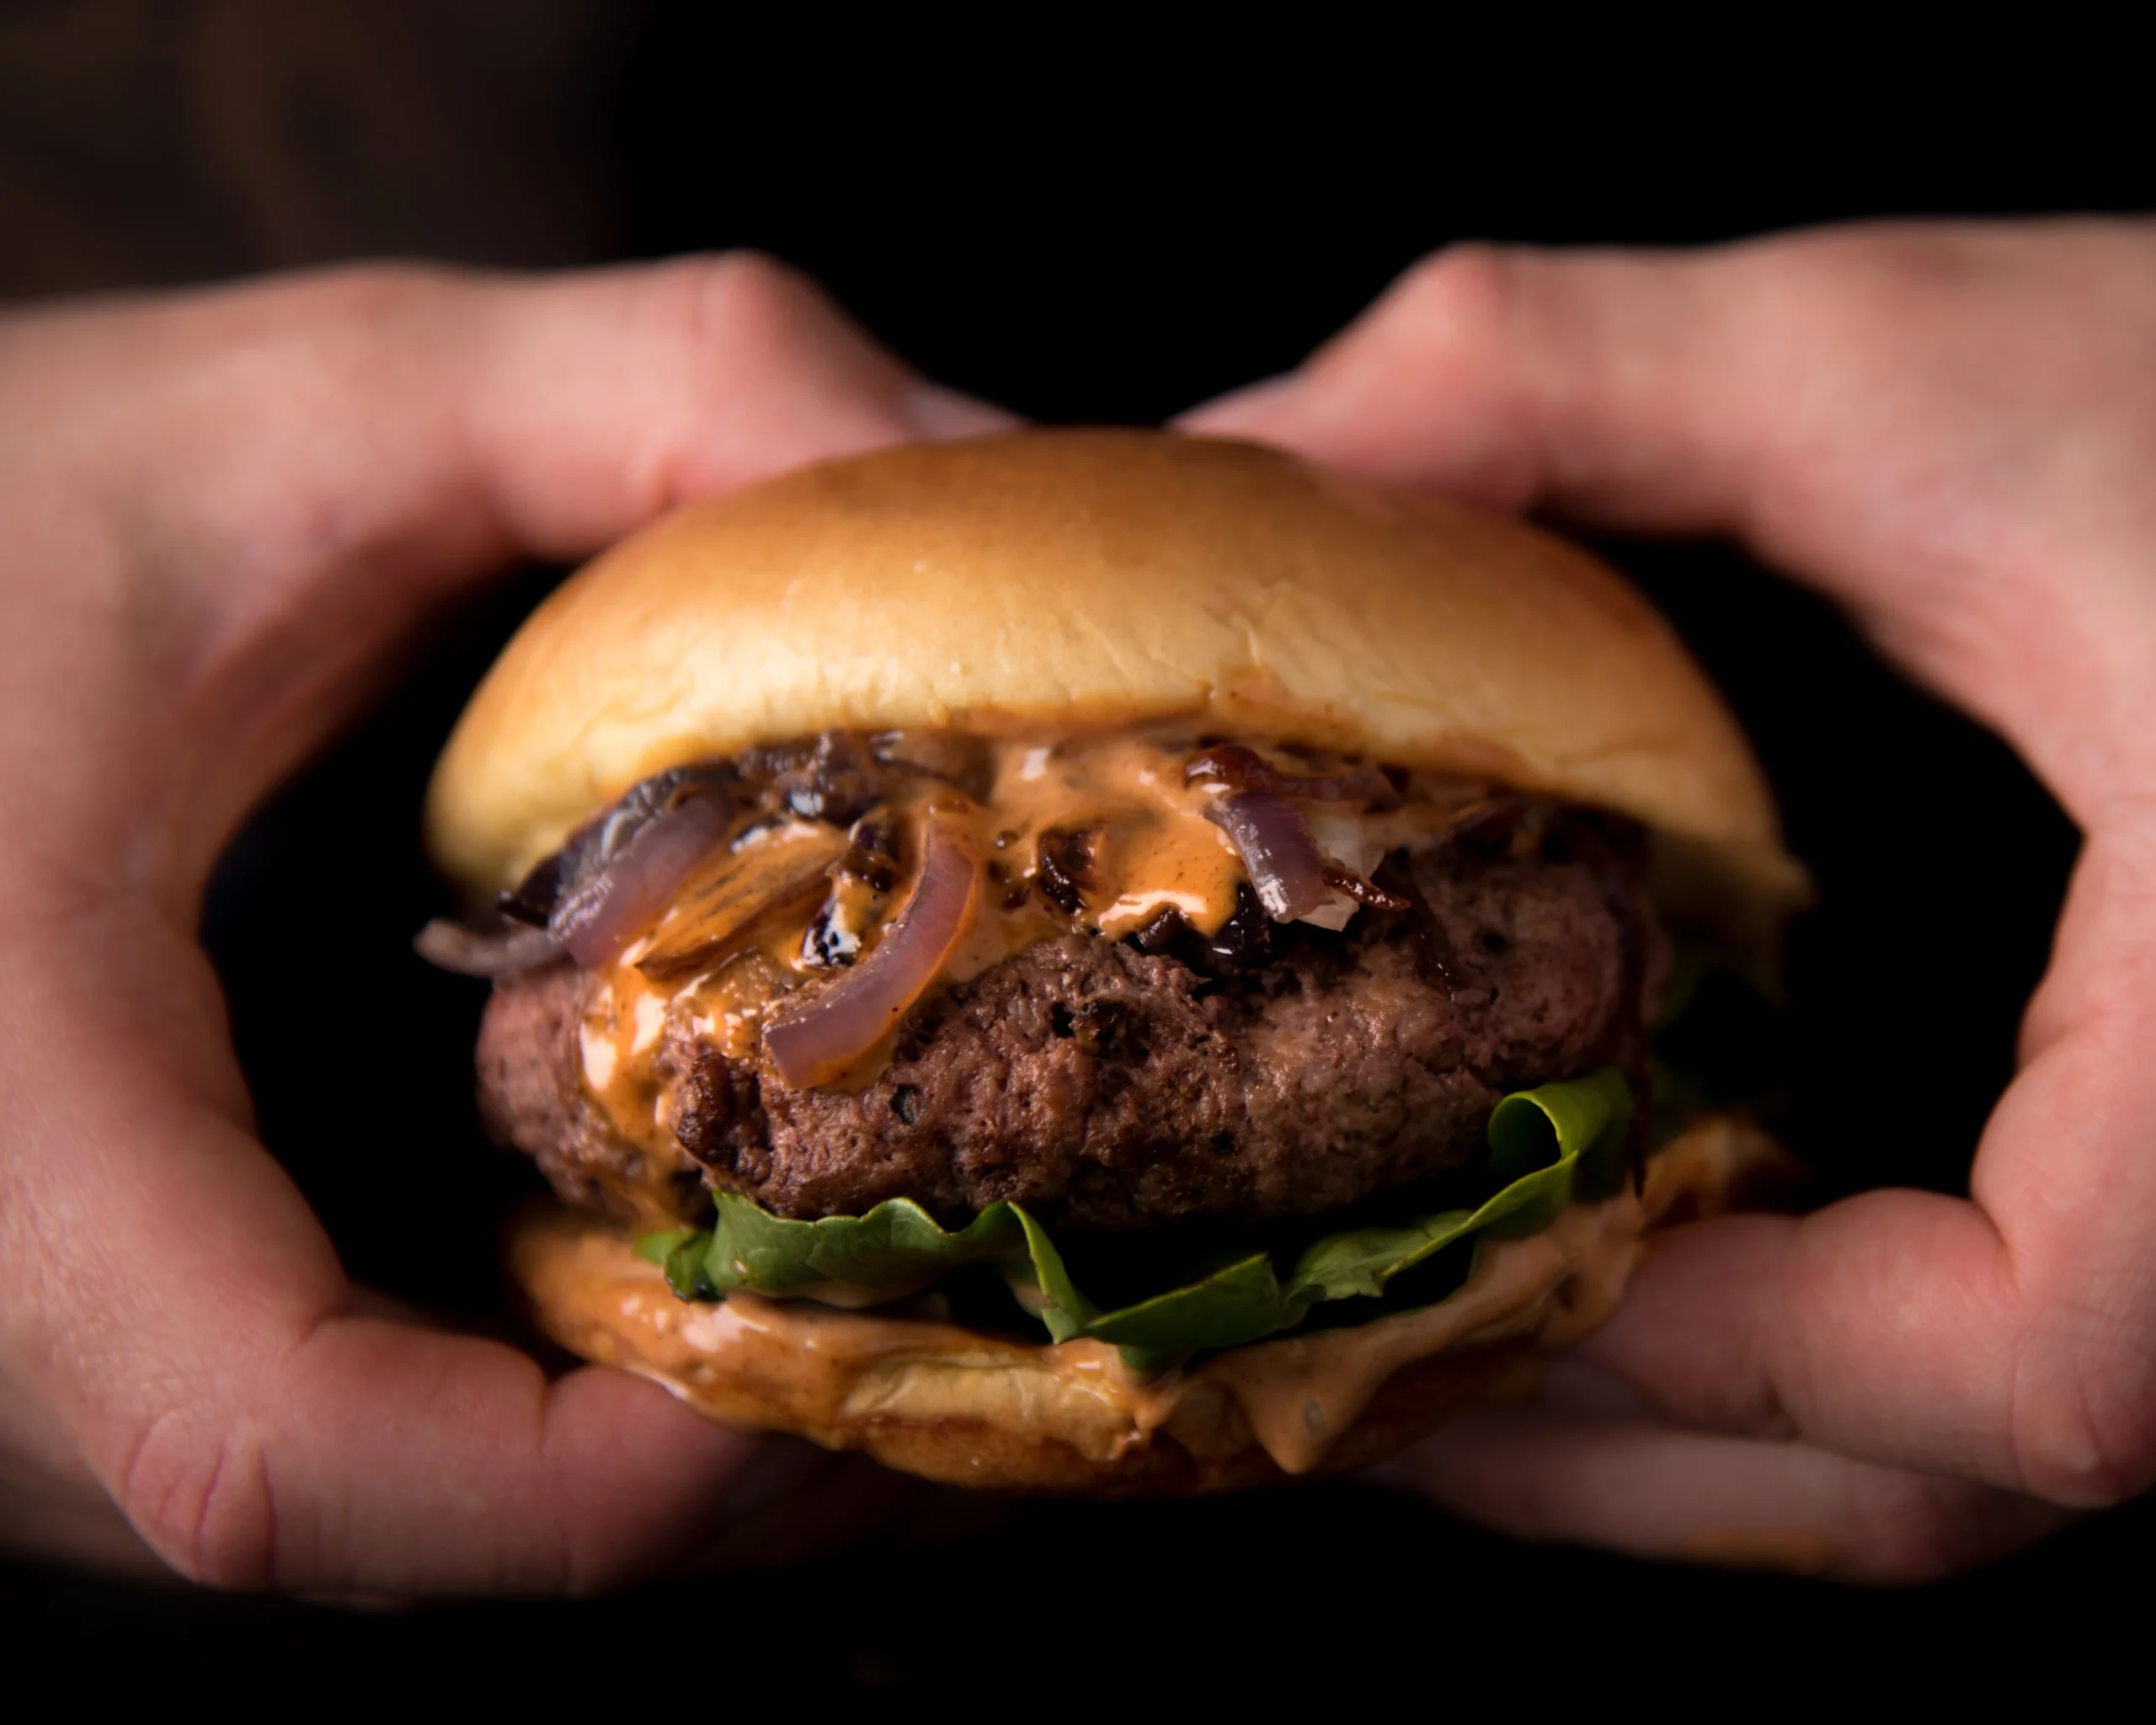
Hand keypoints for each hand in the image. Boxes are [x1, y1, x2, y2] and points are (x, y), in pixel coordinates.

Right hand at [0, 255, 1013, 1591]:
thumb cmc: (22, 482)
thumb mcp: (350, 392)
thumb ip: (675, 387)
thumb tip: (1009, 475)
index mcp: (7, 1102)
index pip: (273, 1454)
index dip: (597, 1498)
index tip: (855, 1379)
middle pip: (389, 1526)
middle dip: (714, 1479)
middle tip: (982, 1344)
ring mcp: (22, 1337)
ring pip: (374, 1508)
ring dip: (655, 1458)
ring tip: (903, 1320)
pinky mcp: (76, 1309)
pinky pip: (338, 1434)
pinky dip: (546, 1400)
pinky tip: (709, 1272)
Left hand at [1186, 219, 2155, 1579]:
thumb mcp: (1914, 352)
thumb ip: (1557, 368)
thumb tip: (1253, 443)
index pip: (2037, 1368)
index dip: (1698, 1367)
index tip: (1438, 1287)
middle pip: (1938, 1482)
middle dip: (1605, 1450)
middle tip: (1334, 1367)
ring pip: (1959, 1457)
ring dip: (1673, 1432)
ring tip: (1422, 1338)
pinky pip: (1987, 1349)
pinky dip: (1781, 1347)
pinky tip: (1617, 1245)